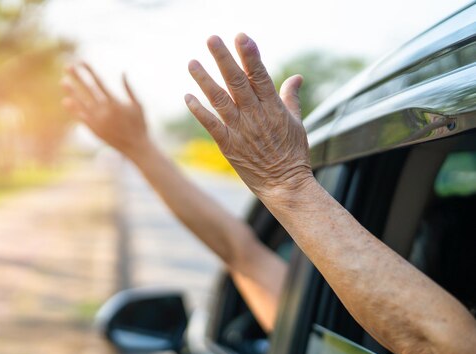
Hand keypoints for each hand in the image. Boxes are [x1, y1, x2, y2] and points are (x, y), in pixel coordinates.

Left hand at [62, 63, 150, 159]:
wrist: (136, 147)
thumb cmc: (139, 124)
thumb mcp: (138, 105)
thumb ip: (129, 89)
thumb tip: (123, 72)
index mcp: (114, 102)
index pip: (98, 82)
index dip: (89, 71)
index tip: (82, 61)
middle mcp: (103, 111)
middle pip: (87, 90)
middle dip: (77, 77)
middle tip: (67, 66)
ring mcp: (97, 121)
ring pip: (81, 103)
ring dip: (72, 92)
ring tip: (63, 82)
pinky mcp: (94, 130)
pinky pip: (81, 117)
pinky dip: (74, 109)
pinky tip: (66, 101)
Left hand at [185, 33, 313, 204]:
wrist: (285, 184)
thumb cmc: (293, 153)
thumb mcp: (297, 122)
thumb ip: (291, 97)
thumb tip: (297, 77)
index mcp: (273, 107)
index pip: (260, 75)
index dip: (249, 55)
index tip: (241, 37)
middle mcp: (255, 115)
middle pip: (236, 82)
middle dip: (223, 59)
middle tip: (211, 39)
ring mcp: (241, 130)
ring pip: (219, 100)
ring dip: (204, 80)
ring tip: (191, 62)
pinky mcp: (228, 145)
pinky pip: (211, 125)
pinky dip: (199, 111)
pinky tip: (187, 96)